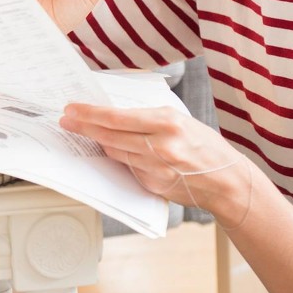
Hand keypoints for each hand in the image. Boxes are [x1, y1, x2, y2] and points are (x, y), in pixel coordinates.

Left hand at [59, 103, 250, 223]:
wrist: (226, 180)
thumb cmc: (204, 145)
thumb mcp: (181, 119)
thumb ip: (149, 117)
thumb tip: (114, 113)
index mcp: (167, 123)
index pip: (118, 117)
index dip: (91, 113)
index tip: (72, 108)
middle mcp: (161, 146)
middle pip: (110, 136)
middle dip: (83, 127)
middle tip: (66, 120)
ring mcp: (156, 168)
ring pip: (115, 152)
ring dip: (98, 142)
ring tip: (83, 131)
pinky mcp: (153, 184)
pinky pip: (128, 167)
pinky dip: (120, 157)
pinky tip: (113, 150)